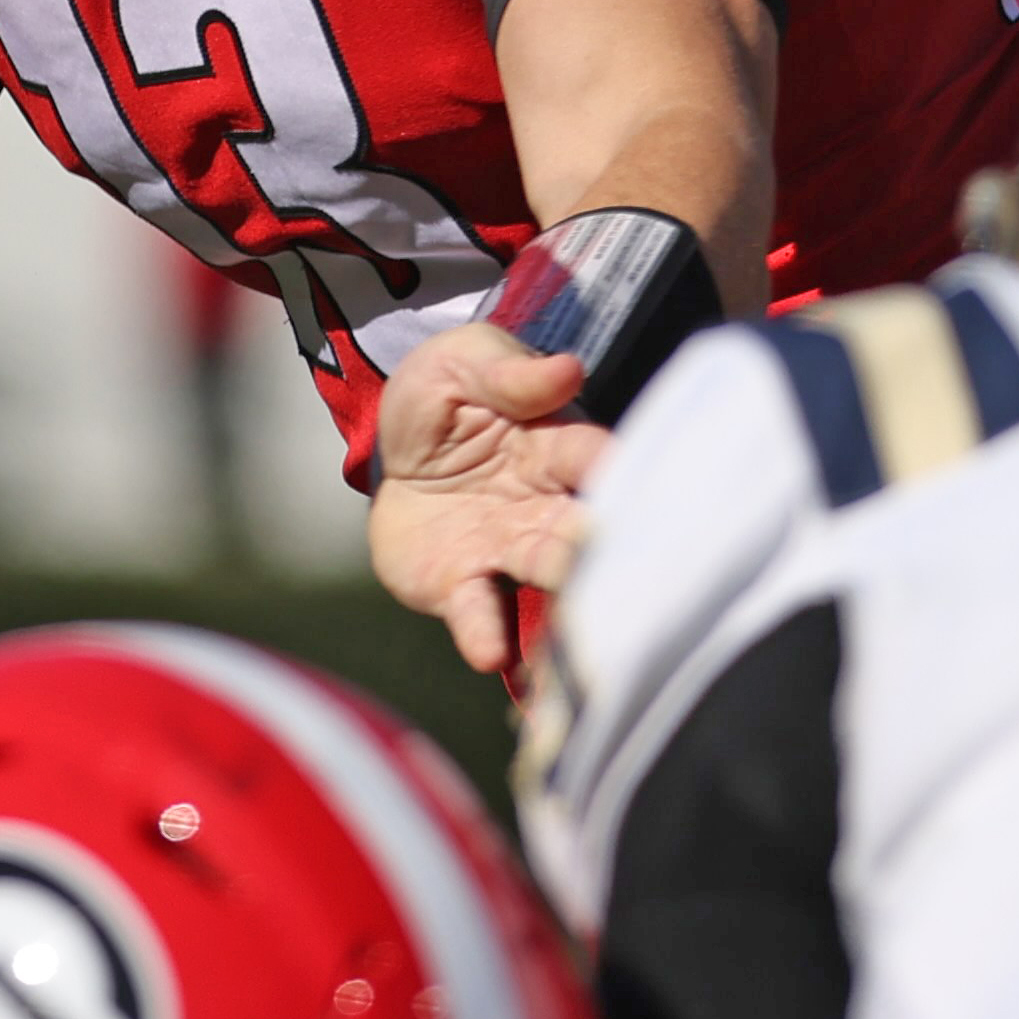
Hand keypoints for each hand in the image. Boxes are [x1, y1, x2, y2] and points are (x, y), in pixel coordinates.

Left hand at [365, 319, 615, 674]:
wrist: (392, 450)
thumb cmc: (446, 395)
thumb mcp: (461, 364)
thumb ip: (506, 373)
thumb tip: (565, 369)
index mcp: (555, 446)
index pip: (593, 457)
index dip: (613, 469)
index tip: (626, 482)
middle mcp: (545, 507)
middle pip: (582, 528)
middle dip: (599, 545)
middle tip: (617, 560)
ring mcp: (506, 550)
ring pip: (545, 574)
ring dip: (559, 590)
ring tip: (574, 617)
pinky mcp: (461, 585)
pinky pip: (479, 612)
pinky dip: (487, 634)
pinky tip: (490, 654)